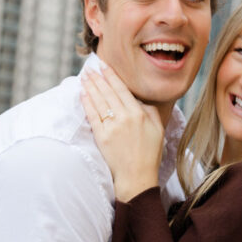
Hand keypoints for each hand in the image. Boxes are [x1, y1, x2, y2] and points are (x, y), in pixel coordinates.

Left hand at [80, 65, 163, 200]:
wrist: (137, 176)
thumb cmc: (150, 153)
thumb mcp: (158, 128)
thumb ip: (149, 110)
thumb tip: (138, 99)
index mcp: (139, 114)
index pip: (122, 89)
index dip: (111, 76)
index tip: (104, 65)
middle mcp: (124, 118)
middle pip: (107, 92)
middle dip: (97, 78)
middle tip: (90, 68)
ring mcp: (111, 127)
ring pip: (98, 101)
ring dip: (90, 87)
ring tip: (84, 77)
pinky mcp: (101, 137)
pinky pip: (92, 115)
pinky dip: (87, 103)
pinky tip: (83, 94)